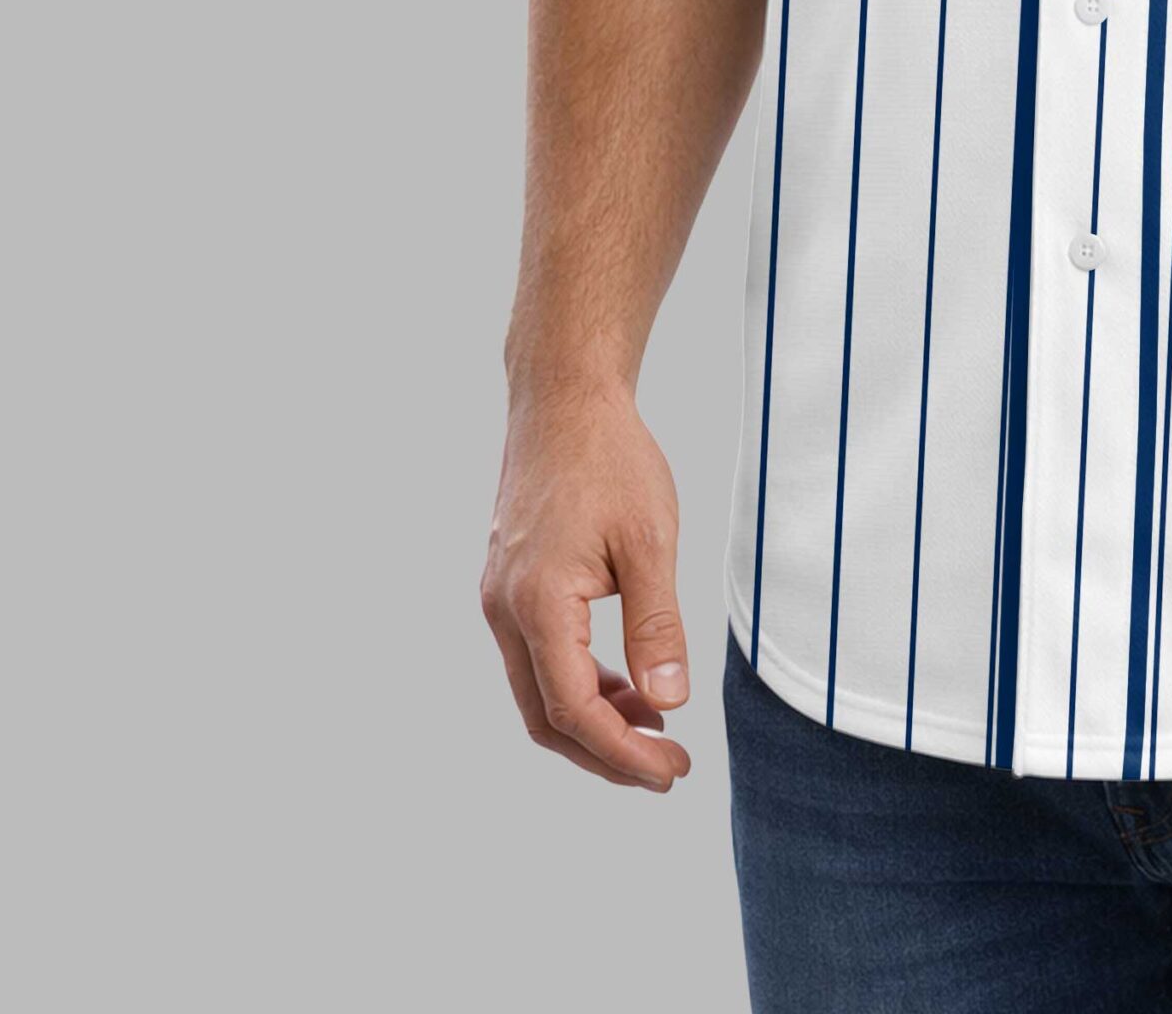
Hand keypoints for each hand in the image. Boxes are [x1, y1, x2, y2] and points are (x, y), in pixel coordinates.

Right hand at [480, 384, 693, 792]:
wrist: (564, 400)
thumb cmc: (611, 460)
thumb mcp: (649, 541)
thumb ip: (656, 625)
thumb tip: (668, 701)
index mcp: (536, 605)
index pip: (575, 710)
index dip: (623, 752)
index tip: (672, 771)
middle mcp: (504, 611)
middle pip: (546, 718)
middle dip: (606, 753)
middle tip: (667, 768)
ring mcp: (500, 599)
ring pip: (538, 691)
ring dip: (593, 721)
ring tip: (656, 728)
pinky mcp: (510, 586)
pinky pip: (537, 657)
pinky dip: (579, 683)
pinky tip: (626, 683)